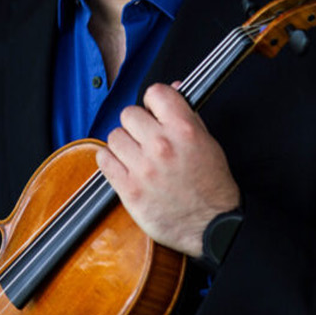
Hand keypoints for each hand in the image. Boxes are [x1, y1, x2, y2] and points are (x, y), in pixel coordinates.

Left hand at [96, 82, 239, 256]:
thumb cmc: (211, 186)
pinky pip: (103, 159)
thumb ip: (186, 115)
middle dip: (137, 125)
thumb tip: (174, 87)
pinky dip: (110, 161)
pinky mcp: (129, 189)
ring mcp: (143, 168)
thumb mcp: (208, 143)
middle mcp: (162, 146)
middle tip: (145, 140)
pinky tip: (124, 167)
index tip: (154, 112)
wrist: (212, 227)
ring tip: (137, 157)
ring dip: (123, 145)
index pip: (156, 92)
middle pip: (129, 114)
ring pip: (114, 136)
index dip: (153, 102)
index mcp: (184, 130)